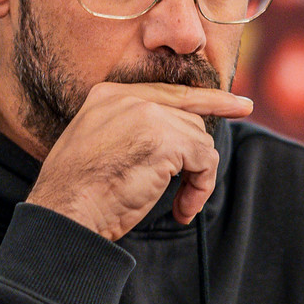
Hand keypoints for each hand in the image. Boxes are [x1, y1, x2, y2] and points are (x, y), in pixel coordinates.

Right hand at [26, 82, 252, 239]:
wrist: (65, 212)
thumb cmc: (78, 193)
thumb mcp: (100, 147)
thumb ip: (131, 131)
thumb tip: (180, 141)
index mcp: (108, 95)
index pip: (170, 92)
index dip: (208, 99)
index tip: (237, 105)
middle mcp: (128, 98)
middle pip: (188, 119)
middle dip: (198, 156)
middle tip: (198, 189)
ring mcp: (147, 115)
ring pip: (199, 140)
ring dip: (196, 178)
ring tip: (177, 205)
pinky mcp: (165, 139)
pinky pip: (204, 160)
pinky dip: (200, 188)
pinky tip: (181, 208)